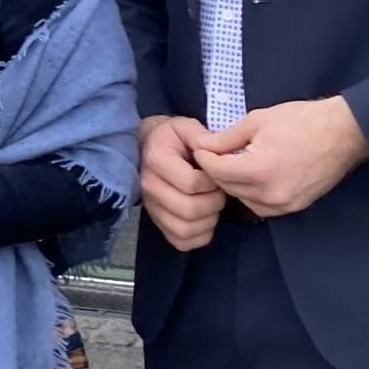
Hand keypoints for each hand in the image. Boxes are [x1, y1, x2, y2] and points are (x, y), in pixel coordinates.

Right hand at [139, 114, 227, 252]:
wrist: (150, 147)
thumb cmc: (173, 138)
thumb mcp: (186, 127)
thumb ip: (202, 136)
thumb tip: (218, 152)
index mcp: (157, 160)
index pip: (191, 183)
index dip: (212, 181)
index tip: (218, 173)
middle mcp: (149, 187)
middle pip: (190, 209)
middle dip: (214, 202)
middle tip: (219, 191)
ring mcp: (152, 208)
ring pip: (186, 230)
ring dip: (208, 221)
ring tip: (212, 204)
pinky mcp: (158, 223)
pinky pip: (181, 242)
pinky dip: (199, 236)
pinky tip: (205, 220)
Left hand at [192, 97, 368, 218]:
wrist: (342, 134)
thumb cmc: (301, 121)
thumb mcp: (258, 121)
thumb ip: (226, 137)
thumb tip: (200, 145)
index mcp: (260, 170)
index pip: (217, 171)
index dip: (204, 157)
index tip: (200, 146)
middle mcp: (271, 194)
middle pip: (227, 187)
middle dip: (216, 170)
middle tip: (213, 152)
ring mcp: (284, 205)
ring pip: (242, 199)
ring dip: (233, 182)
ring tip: (234, 161)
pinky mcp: (294, 209)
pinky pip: (260, 206)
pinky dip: (250, 193)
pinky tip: (252, 175)